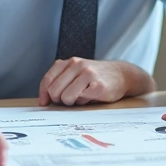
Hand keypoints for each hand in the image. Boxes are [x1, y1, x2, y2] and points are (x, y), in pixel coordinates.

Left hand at [38, 58, 156, 105]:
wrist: (121, 74)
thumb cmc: (95, 76)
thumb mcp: (76, 72)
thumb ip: (61, 80)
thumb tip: (44, 99)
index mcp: (69, 62)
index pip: (48, 80)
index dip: (44, 94)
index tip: (45, 102)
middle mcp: (77, 65)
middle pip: (54, 91)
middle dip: (59, 100)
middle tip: (70, 99)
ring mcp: (88, 74)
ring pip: (66, 97)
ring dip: (73, 102)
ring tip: (82, 96)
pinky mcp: (99, 86)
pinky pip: (82, 100)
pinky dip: (85, 102)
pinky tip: (92, 96)